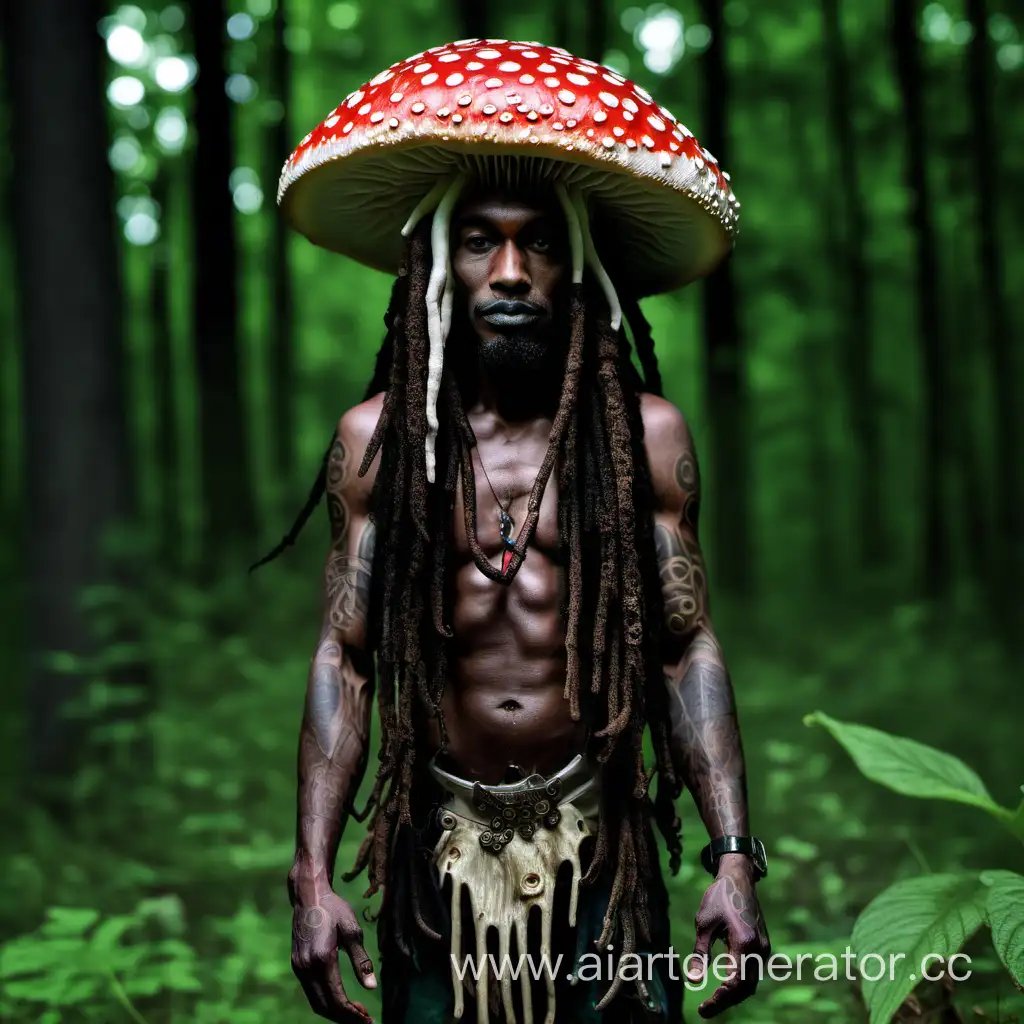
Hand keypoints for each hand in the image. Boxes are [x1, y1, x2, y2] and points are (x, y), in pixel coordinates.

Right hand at [290, 877, 376, 1022]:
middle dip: (345, 1018)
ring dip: (335, 1012)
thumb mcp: (352, 930)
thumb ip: (362, 961)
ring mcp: (299, 968)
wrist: (308, 895)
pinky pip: (311, 992)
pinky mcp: (297, 965)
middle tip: (365, 1019)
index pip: (337, 1000)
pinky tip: (340, 998)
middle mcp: (307, 968)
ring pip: (316, 1002)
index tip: (369, 1020)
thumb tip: (372, 987)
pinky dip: (326, 1001)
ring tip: (356, 1012)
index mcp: (322, 960)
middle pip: (325, 1007)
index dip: (354, 1015)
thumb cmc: (334, 909)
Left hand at [686, 853, 770, 1017]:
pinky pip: (753, 971)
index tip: (702, 1010)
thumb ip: (700, 953)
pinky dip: (740, 982)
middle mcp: (759, 948)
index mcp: (744, 942)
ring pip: (751, 982)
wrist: (738, 877)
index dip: (719, 1000)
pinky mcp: (763, 945)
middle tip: (705, 1010)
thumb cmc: (719, 897)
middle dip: (726, 1002)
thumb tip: (692, 980)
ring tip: (713, 1001)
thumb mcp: (703, 923)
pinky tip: (725, 984)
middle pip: (745, 988)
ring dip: (734, 994)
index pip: (734, 984)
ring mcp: (764, 947)